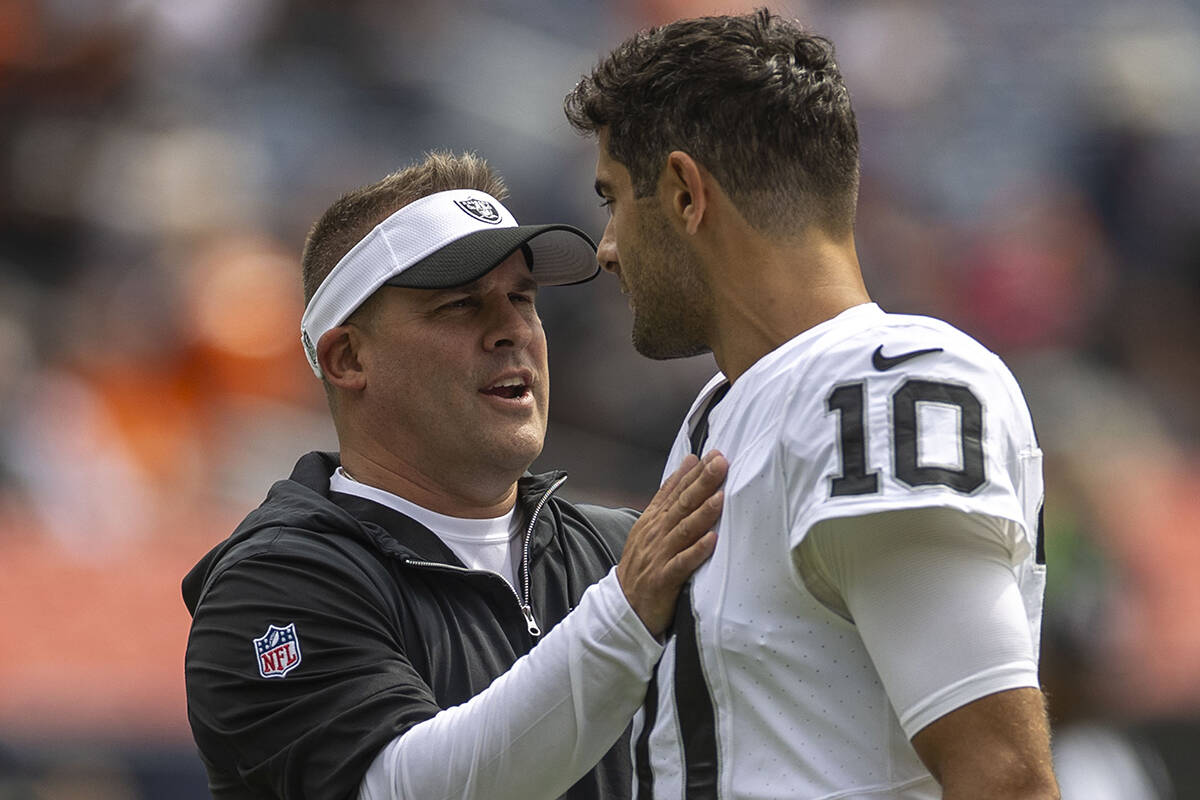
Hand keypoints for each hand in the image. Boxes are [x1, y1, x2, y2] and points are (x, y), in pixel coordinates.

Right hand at [616, 451, 726, 636]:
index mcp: (654, 520)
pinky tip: (711, 541)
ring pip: (683, 530)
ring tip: (720, 497)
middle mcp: (656, 533)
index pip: (675, 490)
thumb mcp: (651, 526)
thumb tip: (689, 464)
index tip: (713, 455)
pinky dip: (696, 552)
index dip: (694, 472)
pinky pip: (682, 564)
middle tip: (720, 463)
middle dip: (701, 483)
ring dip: (702, 513)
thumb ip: (669, 496)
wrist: (624, 605)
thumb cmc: (644, 564)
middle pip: (681, 504)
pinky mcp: (663, 579)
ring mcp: (659, 555)